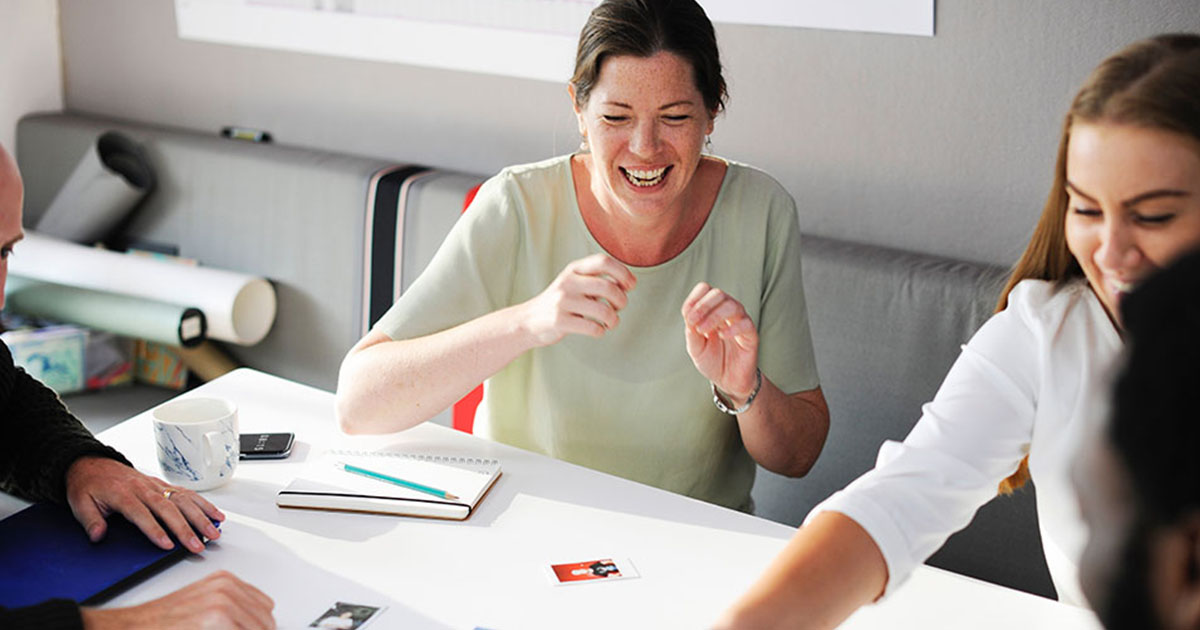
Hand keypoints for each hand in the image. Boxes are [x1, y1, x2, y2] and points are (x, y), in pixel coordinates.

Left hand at [65, 456, 223, 553]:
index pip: (142, 513)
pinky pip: (186, 493)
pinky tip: (214, 514)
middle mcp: (143, 488)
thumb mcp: (79, 503)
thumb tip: (98, 535)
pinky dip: (203, 503)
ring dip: (200, 516)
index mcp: (123, 494)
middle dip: (185, 528)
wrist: (91, 464)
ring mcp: (155, 485)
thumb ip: (90, 520)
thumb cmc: (88, 485)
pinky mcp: (163, 485)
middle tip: (197, 544)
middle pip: (168, 508)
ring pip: (183, 500)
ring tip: (213, 531)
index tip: (167, 544)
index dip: (155, 529)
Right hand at [80, 570, 274, 629]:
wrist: (135, 627)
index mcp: (226, 582)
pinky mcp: (218, 619)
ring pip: (260, 628)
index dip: (260, 626)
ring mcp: (224, 603)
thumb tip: (261, 622)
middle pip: (266, 621)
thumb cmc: (163, 620)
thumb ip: (233, 609)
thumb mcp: (204, 605)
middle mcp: (227, 588)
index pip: (265, 608)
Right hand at [519, 253, 636, 345]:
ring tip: (610, 322)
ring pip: (604, 311)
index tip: (630, 285)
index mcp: (574, 270)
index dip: (623, 272)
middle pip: (608, 287)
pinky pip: (593, 328)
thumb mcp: (575, 283)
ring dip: (613, 320)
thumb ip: (598, 281)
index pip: (603, 261)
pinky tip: (597, 329)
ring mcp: (562, 302)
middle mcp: (568, 282)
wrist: (528, 321)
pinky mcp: (560, 321)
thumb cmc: (560, 302)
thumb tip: (627, 283)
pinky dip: (601, 331)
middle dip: (621, 300)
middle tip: (619, 308)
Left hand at [682, 282, 758, 402]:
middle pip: (718, 293)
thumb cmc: (712, 361)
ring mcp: (740, 322)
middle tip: (694, 324)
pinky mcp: (750, 335)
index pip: (705, 290)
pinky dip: (732, 328)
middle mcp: (727, 312)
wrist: (727, 380)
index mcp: (711, 310)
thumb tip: (690, 315)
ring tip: (704, 332)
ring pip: (732, 305)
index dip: (694, 299)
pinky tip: (722, 336)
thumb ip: (691, 331)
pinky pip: (745, 323)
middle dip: (703, 306)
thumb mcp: (695, 348)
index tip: (687, 317)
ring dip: (714, 316)